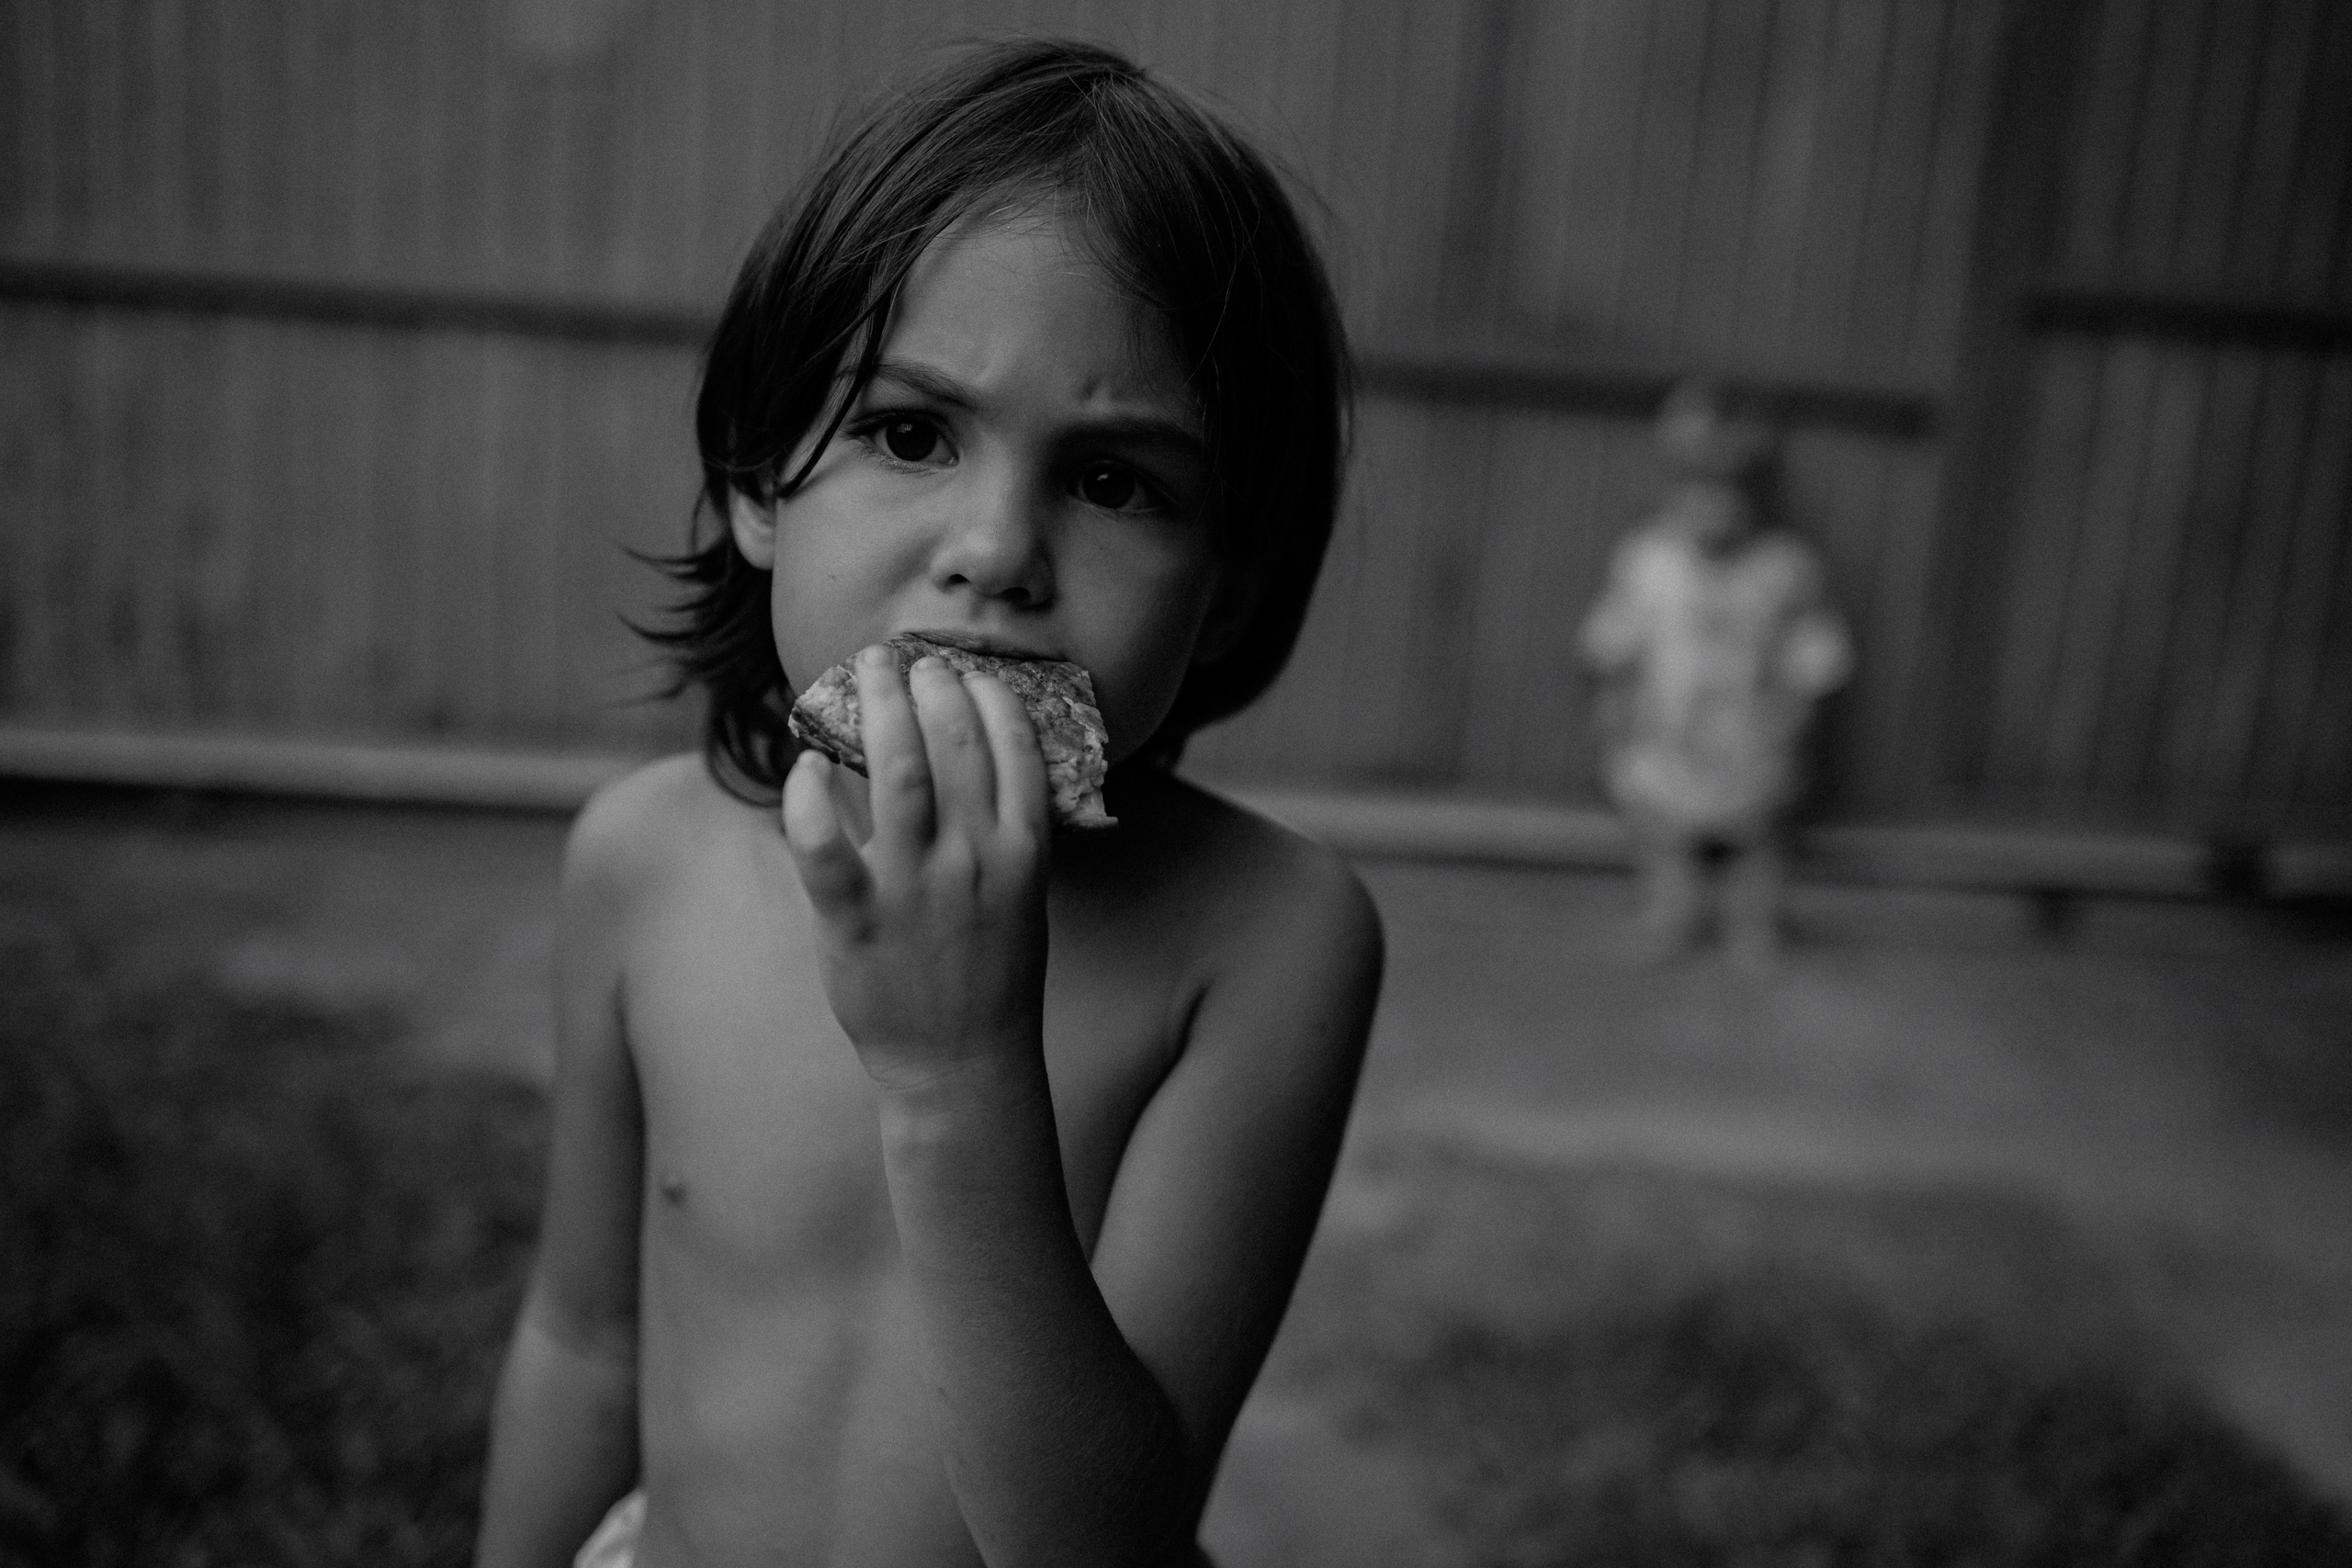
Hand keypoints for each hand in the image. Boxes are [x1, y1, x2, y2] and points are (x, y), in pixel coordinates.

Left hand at [782, 647, 1052, 1092]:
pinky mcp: (856, 922)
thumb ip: (1003, 828)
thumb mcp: (1022, 894)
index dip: (988, 695)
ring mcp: (914, 891)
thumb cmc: (990, 972)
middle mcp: (973, 860)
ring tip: (865, 673)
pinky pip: (822, 844)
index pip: (1015, 747)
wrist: (963, 1063)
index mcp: (1022, 852)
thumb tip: (971, 752)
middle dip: (927, 684)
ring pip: (894, 772)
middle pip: (952, 743)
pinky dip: (808, 795)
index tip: (966, 670)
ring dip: (878, 709)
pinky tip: (807, 764)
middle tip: (904, 659)